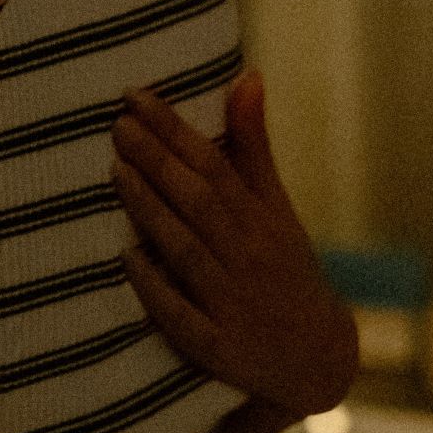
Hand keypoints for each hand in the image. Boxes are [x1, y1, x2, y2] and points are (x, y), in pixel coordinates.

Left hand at [114, 73, 359, 418]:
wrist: (317, 357)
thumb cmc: (283, 267)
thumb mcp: (276, 207)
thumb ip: (253, 146)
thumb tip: (246, 76)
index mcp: (261, 219)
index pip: (215, 165)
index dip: (176, 130)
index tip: (137, 97)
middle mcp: (248, 256)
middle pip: (201, 202)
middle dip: (159, 161)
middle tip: (119, 125)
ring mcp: (233, 303)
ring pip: (189, 251)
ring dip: (152, 211)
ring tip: (116, 171)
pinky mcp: (218, 347)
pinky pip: (182, 315)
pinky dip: (157, 287)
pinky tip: (128, 258)